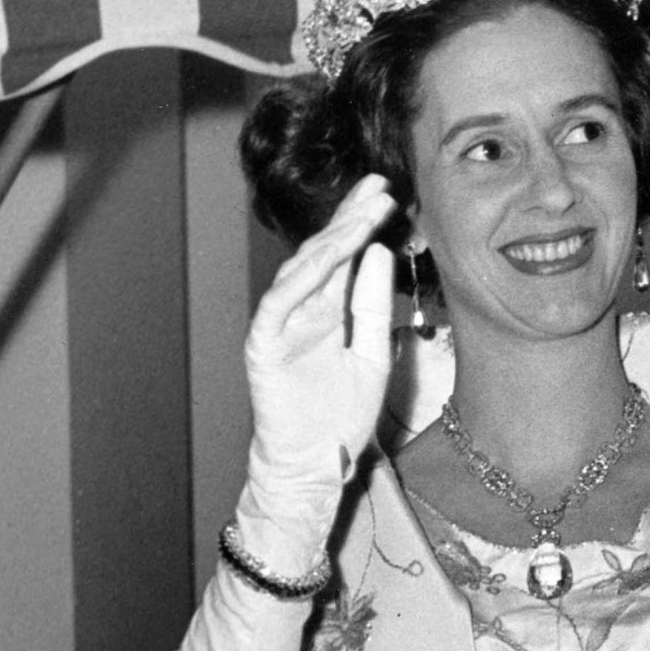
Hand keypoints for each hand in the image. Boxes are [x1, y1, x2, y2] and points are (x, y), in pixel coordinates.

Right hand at [244, 175, 397, 505]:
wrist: (315, 464)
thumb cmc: (342, 417)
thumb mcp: (372, 356)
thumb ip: (371, 307)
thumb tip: (378, 253)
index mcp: (328, 312)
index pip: (344, 258)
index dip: (361, 224)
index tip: (386, 194)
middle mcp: (302, 311)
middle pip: (324, 255)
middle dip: (349, 219)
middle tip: (376, 187)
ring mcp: (279, 326)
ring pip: (302, 273)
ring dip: (330, 242)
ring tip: (359, 216)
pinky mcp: (263, 346)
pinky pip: (278, 305)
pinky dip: (299, 280)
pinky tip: (322, 257)